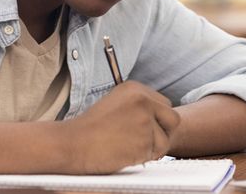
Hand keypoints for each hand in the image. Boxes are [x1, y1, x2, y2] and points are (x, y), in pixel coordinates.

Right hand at [60, 80, 180, 173]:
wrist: (73, 143)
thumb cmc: (90, 128)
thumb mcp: (115, 103)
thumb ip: (138, 106)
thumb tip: (160, 118)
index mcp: (135, 88)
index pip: (164, 104)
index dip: (157, 119)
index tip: (144, 127)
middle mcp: (143, 100)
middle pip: (173, 119)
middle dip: (163, 133)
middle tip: (146, 141)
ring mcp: (145, 121)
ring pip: (165, 140)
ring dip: (152, 148)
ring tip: (129, 147)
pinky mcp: (144, 141)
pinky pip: (155, 154)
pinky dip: (143, 158)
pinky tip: (125, 153)